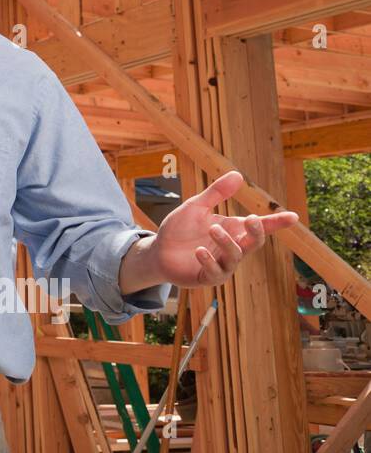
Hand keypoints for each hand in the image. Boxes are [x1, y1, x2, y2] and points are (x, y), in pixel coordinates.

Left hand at [119, 170, 299, 290]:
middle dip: (257, 232)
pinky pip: (216, 272)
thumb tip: (238, 175)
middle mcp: (232, 247)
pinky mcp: (208, 277)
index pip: (260, 226)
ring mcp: (222, 264)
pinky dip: (209, 261)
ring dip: (226, 242)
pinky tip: (199, 250)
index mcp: (232, 229)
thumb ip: (215, 193)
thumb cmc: (179, 229)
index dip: (276, 223)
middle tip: (250, 219)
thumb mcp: (195, 207)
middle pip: (254, 242)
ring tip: (212, 228)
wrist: (158, 251)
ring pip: (235, 256)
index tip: (293, 217)